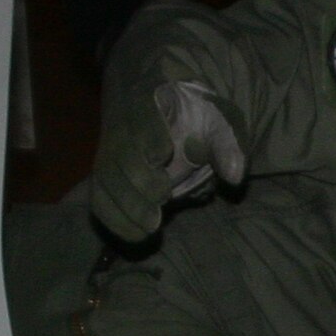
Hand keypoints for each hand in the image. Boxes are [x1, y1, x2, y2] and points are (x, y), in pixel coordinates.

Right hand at [91, 79, 245, 242]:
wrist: (161, 109)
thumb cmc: (195, 114)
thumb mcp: (218, 118)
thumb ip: (227, 143)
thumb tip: (235, 175)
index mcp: (148, 101)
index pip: (141, 115)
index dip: (148, 135)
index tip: (164, 153)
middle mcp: (121, 127)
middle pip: (119, 154)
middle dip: (139, 180)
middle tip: (165, 196)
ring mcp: (109, 154)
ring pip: (105, 181)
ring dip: (126, 207)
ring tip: (153, 226)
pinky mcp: (105, 178)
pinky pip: (99, 200)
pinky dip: (115, 221)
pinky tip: (138, 235)